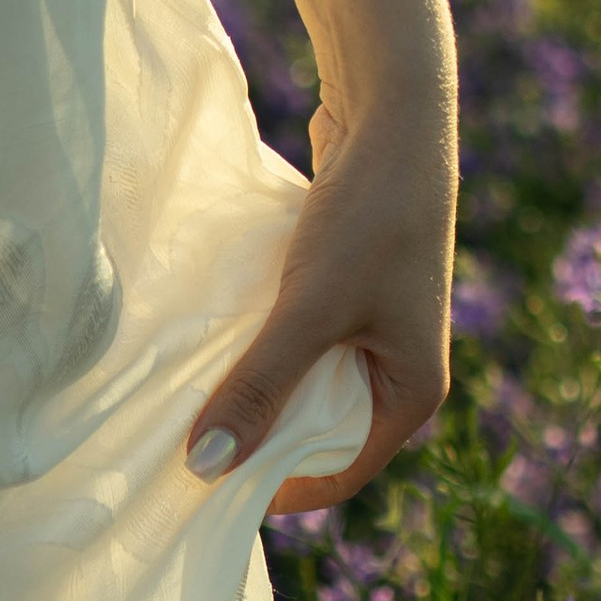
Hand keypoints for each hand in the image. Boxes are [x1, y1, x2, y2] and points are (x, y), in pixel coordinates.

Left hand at [185, 74, 455, 514]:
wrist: (394, 113)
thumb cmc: (370, 217)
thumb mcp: (308, 310)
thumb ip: (259, 387)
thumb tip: (205, 466)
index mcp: (412, 394)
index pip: (339, 473)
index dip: (277, 487)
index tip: (208, 483)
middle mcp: (398, 371)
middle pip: (318, 432)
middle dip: (259, 437)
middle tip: (188, 439)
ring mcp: (373, 330)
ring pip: (302, 384)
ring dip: (254, 388)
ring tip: (193, 391)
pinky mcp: (345, 292)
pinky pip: (297, 341)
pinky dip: (259, 345)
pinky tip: (214, 338)